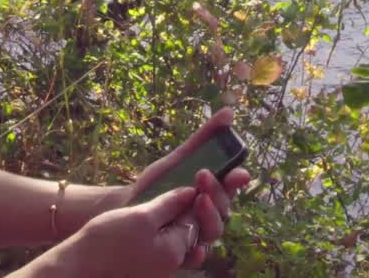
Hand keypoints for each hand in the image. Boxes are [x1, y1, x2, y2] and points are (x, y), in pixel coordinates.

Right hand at [62, 187, 202, 277]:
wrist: (78, 266)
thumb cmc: (107, 240)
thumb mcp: (140, 216)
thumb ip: (168, 205)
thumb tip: (191, 192)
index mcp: (175, 251)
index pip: (198, 218)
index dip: (197, 196)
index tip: (194, 176)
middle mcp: (172, 263)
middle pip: (192, 230)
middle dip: (190, 208)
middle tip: (183, 187)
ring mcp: (159, 268)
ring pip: (178, 238)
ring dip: (178, 218)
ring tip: (168, 199)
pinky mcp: (145, 267)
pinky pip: (165, 246)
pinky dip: (166, 230)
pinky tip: (155, 216)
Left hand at [126, 108, 253, 267]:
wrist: (130, 207)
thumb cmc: (159, 183)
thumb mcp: (180, 157)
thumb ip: (204, 137)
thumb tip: (229, 112)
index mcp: (213, 192)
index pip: (233, 187)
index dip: (237, 180)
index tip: (237, 171)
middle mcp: (210, 214)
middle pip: (225, 208)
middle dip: (217, 192)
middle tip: (202, 176)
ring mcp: (198, 233)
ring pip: (214, 231)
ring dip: (210, 217)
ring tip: (196, 200)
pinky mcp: (183, 251)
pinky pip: (194, 256)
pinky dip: (196, 254)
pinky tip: (193, 248)